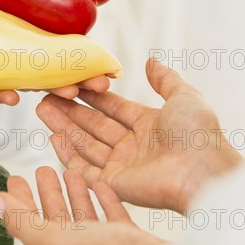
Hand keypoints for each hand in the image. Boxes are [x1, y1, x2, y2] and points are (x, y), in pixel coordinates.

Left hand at [0, 167, 166, 244]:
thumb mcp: (53, 237)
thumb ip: (22, 220)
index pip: (29, 221)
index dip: (19, 199)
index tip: (13, 180)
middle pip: (55, 215)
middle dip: (46, 192)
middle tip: (40, 171)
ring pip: (82, 215)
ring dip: (74, 192)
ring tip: (69, 172)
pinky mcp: (125, 239)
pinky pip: (111, 215)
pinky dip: (104, 198)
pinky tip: (102, 186)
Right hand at [36, 58, 243, 212]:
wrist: (202, 171)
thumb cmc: (198, 134)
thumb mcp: (185, 96)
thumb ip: (165, 79)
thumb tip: (151, 61)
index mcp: (149, 126)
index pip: (114, 109)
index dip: (93, 96)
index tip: (72, 84)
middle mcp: (133, 146)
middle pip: (95, 125)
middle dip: (71, 110)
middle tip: (48, 94)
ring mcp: (122, 166)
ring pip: (85, 144)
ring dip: (64, 127)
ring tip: (42, 108)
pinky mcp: (114, 184)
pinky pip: (85, 169)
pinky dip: (68, 154)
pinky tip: (53, 136)